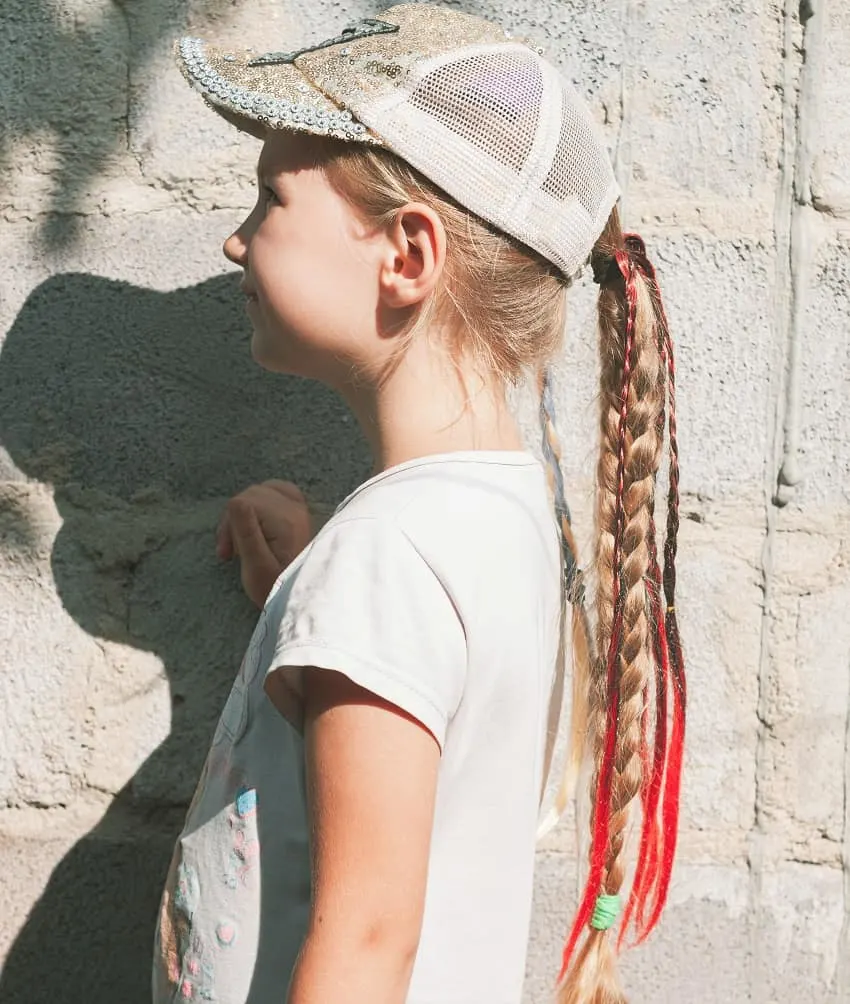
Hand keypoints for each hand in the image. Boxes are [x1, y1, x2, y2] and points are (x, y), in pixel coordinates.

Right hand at [217, 480, 313, 607]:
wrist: (301, 600)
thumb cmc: (275, 589)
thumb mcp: (256, 567)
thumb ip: (246, 532)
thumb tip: (236, 500)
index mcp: (286, 521)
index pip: (244, 501)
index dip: (229, 525)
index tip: (227, 554)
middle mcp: (296, 509)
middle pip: (252, 495)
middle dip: (235, 520)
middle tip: (231, 552)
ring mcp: (299, 509)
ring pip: (262, 492)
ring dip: (246, 511)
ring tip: (242, 539)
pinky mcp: (299, 514)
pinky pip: (279, 492)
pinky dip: (263, 503)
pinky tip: (257, 520)